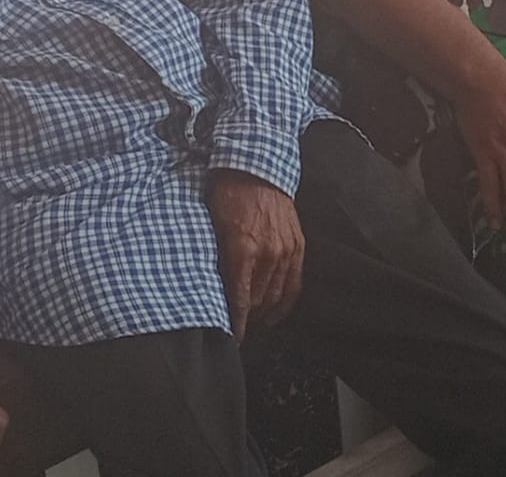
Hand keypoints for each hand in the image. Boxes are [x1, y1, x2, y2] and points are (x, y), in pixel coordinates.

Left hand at [206, 169, 305, 340]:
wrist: (257, 167)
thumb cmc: (228, 191)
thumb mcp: (212, 220)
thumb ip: (214, 252)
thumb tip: (207, 281)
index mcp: (243, 249)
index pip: (240, 299)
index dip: (236, 323)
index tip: (230, 338)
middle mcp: (268, 255)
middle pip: (258, 301)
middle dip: (247, 318)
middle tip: (236, 327)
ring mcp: (286, 252)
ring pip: (277, 296)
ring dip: (264, 312)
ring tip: (253, 322)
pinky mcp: (298, 247)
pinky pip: (294, 285)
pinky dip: (285, 303)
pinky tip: (276, 313)